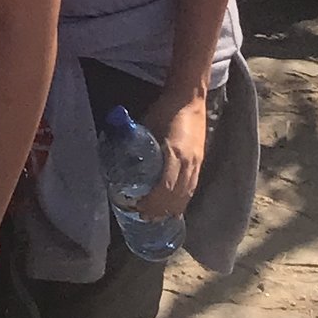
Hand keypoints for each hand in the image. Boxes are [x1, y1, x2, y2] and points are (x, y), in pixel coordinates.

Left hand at [139, 81, 208, 217]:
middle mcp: (189, 163)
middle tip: (143, 217)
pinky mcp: (200, 163)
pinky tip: (172, 207)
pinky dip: (182, 201)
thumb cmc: (165, 110)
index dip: (152, 203)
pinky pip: (192, 189)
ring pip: (186, 196)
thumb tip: (116, 156)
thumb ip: (134, 142)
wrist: (190, 99)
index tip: (138, 208)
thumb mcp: (146, 124)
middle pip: (176, 197)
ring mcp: (197, 164)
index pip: (165, 188)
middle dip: (160, 211)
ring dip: (171, 209)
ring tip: (156, 217)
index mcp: (175, 154)